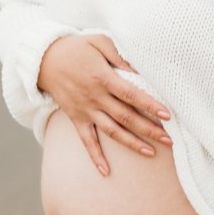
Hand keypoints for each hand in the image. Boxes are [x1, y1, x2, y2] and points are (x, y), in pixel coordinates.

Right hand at [38, 32, 170, 176]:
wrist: (44, 59)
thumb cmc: (76, 48)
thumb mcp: (99, 42)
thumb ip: (120, 55)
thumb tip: (140, 69)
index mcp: (102, 78)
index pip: (131, 94)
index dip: (150, 105)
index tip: (167, 115)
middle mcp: (95, 97)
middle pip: (126, 117)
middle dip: (148, 129)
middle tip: (169, 139)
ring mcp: (85, 110)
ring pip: (111, 131)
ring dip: (131, 143)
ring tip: (151, 153)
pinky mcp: (76, 118)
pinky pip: (86, 141)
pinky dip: (95, 157)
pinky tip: (106, 172)